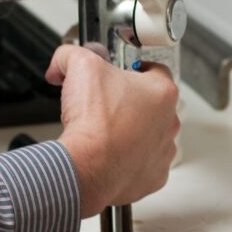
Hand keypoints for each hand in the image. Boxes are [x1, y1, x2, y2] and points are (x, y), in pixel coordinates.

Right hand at [46, 45, 179, 217]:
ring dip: (132, 132)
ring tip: (106, 132)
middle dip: (130, 102)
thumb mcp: (79, 66)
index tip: (119, 74)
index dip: (133, 69)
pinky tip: (109, 155)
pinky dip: (128, 160)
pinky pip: (143, 164)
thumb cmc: (93, 123)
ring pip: (150, 135)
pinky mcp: (154, 177)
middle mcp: (169, 122)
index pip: (155, 70)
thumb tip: (62, 61)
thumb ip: (71, 55)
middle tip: (105, 104)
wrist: (86, 168)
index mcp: (162, 92)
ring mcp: (163, 152)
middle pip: (152, 104)